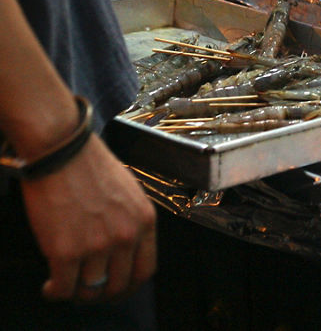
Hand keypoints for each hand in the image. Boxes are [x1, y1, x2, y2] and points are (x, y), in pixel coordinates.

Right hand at [20, 134, 156, 302]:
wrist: (61, 151)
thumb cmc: (90, 165)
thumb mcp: (128, 192)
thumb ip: (129, 221)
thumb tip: (120, 249)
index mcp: (145, 220)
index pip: (145, 269)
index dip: (129, 285)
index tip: (116, 288)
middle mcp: (126, 236)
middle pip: (119, 285)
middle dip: (103, 294)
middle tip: (88, 291)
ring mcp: (96, 246)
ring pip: (91, 291)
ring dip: (78, 294)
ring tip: (66, 286)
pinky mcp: (65, 251)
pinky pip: (64, 288)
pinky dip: (55, 293)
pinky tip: (50, 287)